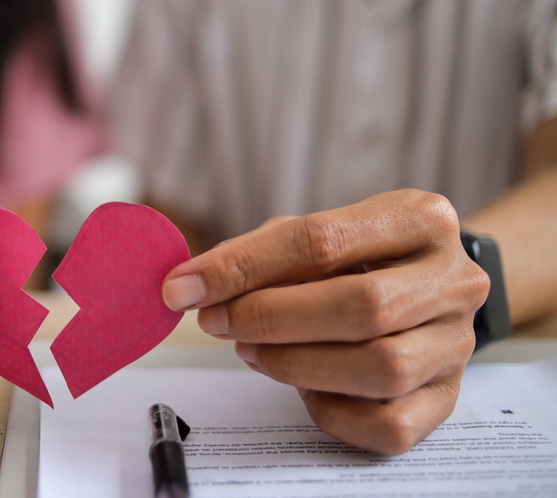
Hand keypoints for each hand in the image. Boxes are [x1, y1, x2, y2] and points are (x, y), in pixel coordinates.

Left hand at [161, 189, 489, 453]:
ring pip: (380, 367)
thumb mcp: (311, 235)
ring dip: (296, 364)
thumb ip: (254, 256)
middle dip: (271, 318)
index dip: (242, 267)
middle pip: (361, 307)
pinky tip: (305, 388)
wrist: (424, 287)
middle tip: (219, 322)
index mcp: (419, 219)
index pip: (321, 240)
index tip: (184, 288)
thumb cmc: (355, 259)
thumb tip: (187, 288)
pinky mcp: (449, 398)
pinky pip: (389, 423)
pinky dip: (334, 412)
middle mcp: (453, 279)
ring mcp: (457, 343)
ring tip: (252, 350)